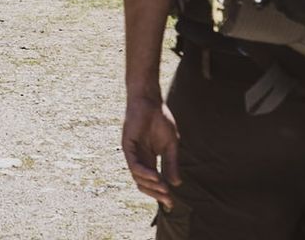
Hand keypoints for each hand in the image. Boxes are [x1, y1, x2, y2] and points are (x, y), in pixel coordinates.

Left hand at [122, 93, 180, 209]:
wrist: (151, 101)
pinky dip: (144, 173)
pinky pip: (133, 164)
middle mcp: (139, 159)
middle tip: (168, 201)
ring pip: (137, 177)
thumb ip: (171, 164)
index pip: (153, 182)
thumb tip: (176, 184)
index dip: (161, 194)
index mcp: (149, 160)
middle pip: (143, 184)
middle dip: (156, 194)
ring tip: (164, 189)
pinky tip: (155, 176)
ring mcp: (132, 153)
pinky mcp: (127, 145)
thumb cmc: (160, 120)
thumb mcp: (171, 145)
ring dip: (151, 185)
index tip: (172, 204)